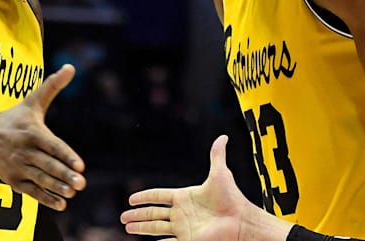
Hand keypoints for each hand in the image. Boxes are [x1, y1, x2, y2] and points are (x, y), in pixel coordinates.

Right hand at [0, 64, 85, 210]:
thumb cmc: (15, 118)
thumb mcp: (33, 101)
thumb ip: (53, 86)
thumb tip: (71, 66)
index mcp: (32, 132)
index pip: (53, 146)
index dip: (66, 156)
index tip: (81, 165)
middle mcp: (24, 151)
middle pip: (48, 165)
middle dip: (65, 175)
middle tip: (82, 183)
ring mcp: (18, 167)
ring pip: (41, 179)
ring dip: (57, 187)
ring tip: (73, 191)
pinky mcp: (13, 180)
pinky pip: (32, 191)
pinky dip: (46, 198)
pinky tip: (62, 203)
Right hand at [120, 135, 250, 240]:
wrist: (241, 222)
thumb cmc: (232, 199)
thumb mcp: (221, 174)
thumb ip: (217, 155)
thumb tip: (223, 137)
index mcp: (185, 197)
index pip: (159, 196)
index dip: (145, 197)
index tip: (131, 199)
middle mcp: (182, 213)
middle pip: (153, 214)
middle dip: (137, 215)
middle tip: (123, 217)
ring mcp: (183, 228)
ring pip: (156, 228)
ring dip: (141, 228)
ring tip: (127, 228)